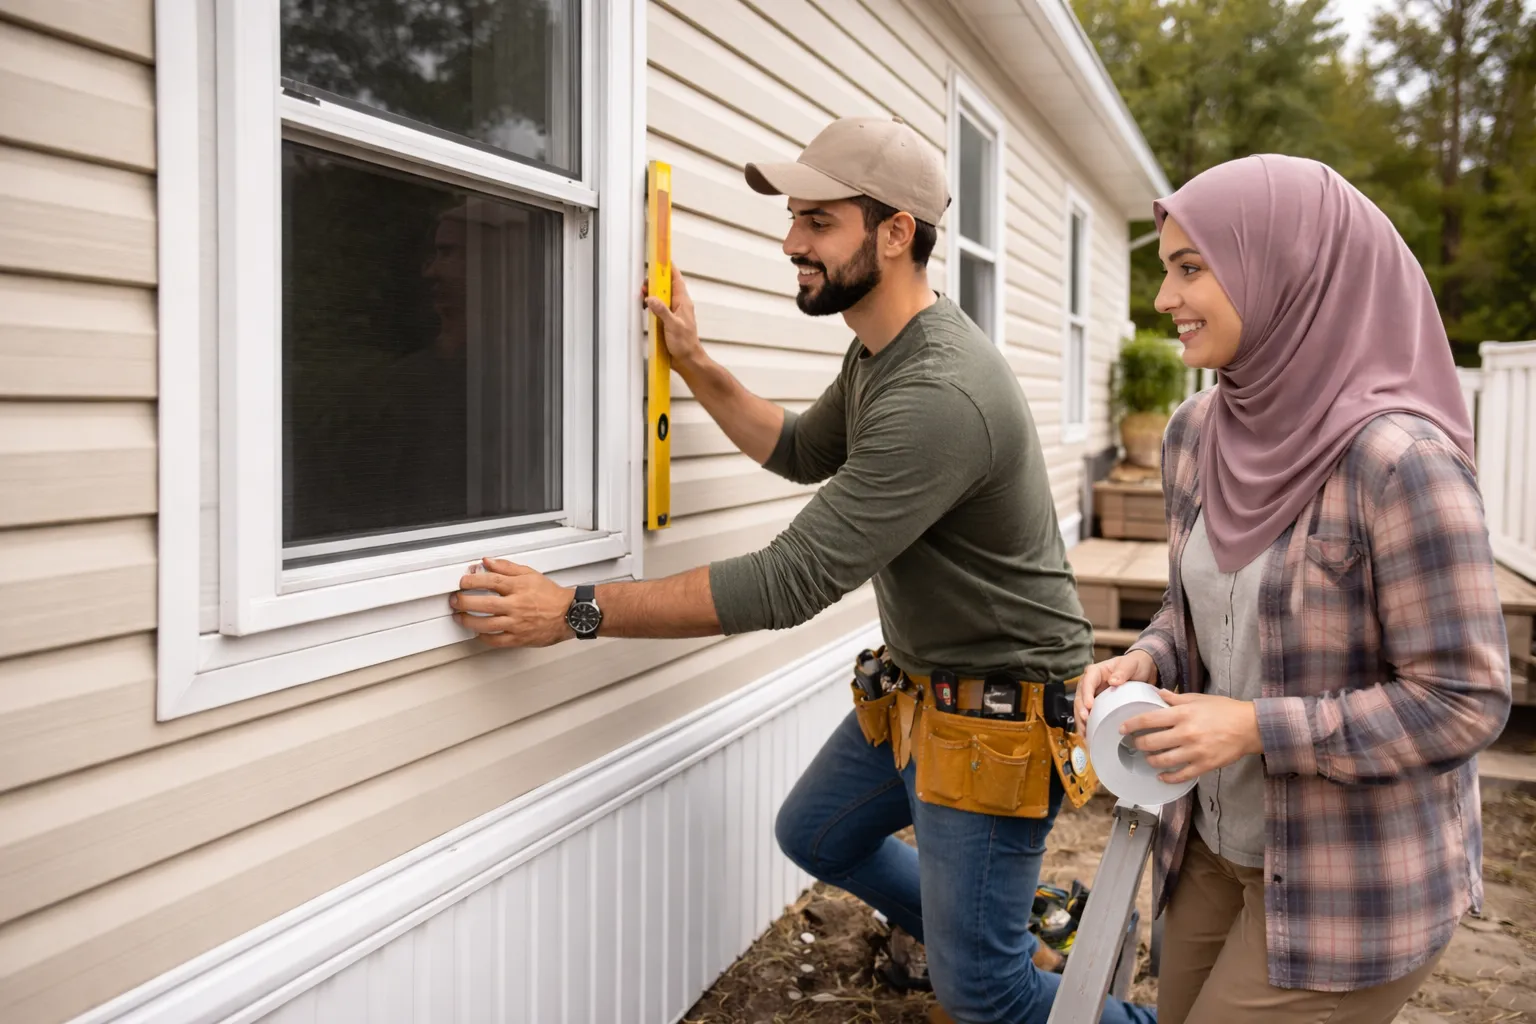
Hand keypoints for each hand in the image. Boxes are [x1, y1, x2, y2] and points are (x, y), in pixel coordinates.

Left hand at [449, 557, 574, 647]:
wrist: (569, 614)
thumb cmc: (551, 595)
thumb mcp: (530, 574)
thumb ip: (507, 567)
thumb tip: (488, 561)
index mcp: (519, 587)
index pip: (491, 581)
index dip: (472, 581)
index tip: (462, 582)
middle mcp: (517, 605)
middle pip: (484, 604)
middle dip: (464, 602)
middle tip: (455, 600)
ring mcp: (517, 623)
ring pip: (487, 624)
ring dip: (468, 621)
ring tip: (459, 617)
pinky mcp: (519, 638)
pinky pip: (497, 641)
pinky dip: (484, 638)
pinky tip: (478, 633)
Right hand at [641, 264, 704, 368]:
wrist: (688, 360)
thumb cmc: (685, 344)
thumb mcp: (673, 326)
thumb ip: (662, 311)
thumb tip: (651, 298)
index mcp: (683, 303)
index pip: (676, 279)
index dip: (669, 268)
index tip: (661, 259)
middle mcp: (679, 305)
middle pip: (666, 287)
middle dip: (654, 283)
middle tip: (644, 286)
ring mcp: (673, 313)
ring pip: (661, 297)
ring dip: (652, 294)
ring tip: (643, 296)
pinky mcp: (668, 321)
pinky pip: (659, 308)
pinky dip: (651, 306)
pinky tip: (646, 308)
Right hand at [1075, 649, 1156, 732]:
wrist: (1142, 671)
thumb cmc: (1135, 665)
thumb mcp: (1130, 665)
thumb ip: (1123, 671)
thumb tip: (1113, 681)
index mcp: (1095, 672)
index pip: (1087, 682)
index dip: (1086, 694)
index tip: (1089, 706)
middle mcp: (1090, 683)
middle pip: (1080, 697)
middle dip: (1080, 710)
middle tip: (1085, 722)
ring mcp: (1092, 695)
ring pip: (1081, 708)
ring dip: (1081, 721)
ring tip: (1085, 733)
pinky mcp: (1097, 705)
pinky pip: (1088, 715)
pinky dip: (1087, 725)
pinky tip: (1089, 736)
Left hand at [1121, 691, 1262, 784]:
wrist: (1250, 727)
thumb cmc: (1224, 710)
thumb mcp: (1198, 699)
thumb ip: (1175, 698)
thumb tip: (1157, 693)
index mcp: (1183, 714)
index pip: (1148, 719)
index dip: (1131, 725)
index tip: (1122, 729)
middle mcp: (1186, 733)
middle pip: (1151, 743)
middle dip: (1138, 744)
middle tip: (1134, 743)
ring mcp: (1195, 751)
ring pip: (1163, 761)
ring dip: (1150, 760)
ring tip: (1147, 757)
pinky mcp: (1204, 765)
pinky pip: (1180, 775)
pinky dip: (1168, 777)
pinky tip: (1161, 775)